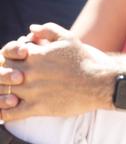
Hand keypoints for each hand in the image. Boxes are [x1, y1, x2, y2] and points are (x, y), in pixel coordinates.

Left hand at [0, 23, 115, 119]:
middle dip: (3, 76)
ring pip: (1, 93)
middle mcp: (28, 72)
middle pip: (0, 73)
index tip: (14, 63)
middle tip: (13, 79)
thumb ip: (48, 30)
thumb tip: (30, 29)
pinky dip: (4, 113)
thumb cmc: (84, 61)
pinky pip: (9, 114)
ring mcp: (31, 91)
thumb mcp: (68, 38)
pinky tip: (11, 108)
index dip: (6, 58)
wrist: (98, 83)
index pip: (5, 55)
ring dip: (2, 94)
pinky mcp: (37, 108)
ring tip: (9, 95)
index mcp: (33, 55)